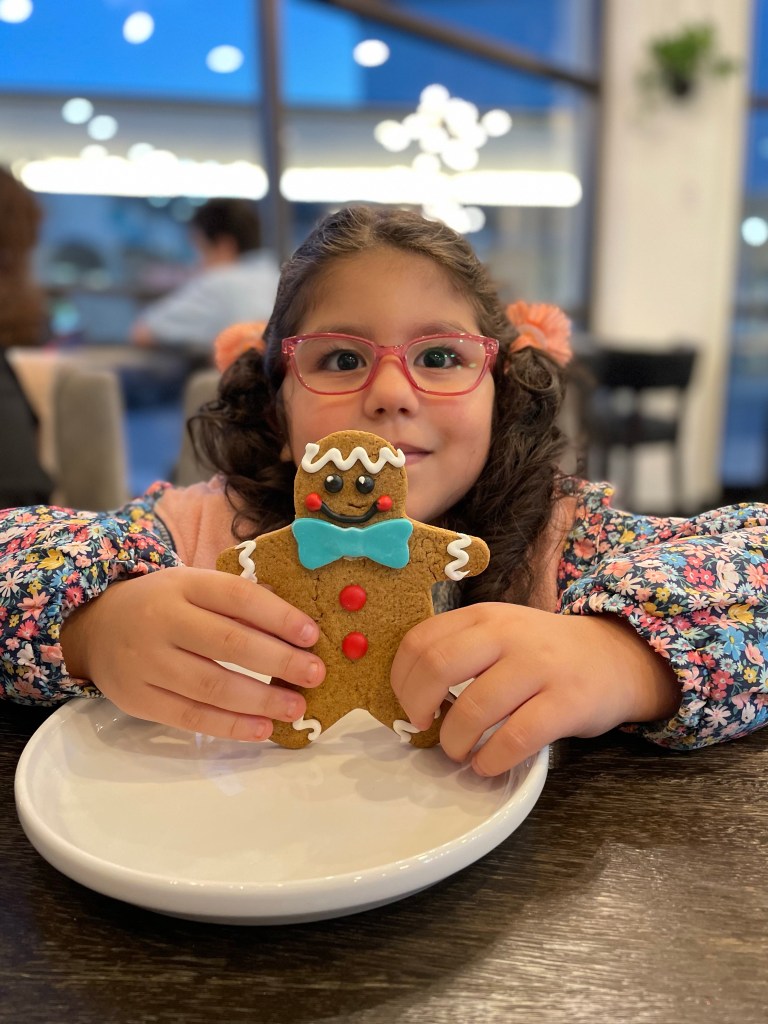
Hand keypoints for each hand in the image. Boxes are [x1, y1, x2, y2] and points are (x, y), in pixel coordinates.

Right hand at [60, 567, 324, 741]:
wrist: (95, 626)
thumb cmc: (164, 605)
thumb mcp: (193, 587)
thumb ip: (237, 603)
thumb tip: (298, 631)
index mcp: (183, 584)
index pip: (237, 597)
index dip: (278, 616)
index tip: (312, 635)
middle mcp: (161, 620)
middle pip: (228, 643)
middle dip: (278, 661)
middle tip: (315, 675)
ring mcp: (146, 662)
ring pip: (210, 685)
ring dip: (260, 700)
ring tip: (295, 706)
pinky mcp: (137, 699)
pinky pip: (190, 717)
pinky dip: (230, 726)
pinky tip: (261, 728)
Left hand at [391, 603, 679, 776]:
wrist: (615, 657)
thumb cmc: (544, 654)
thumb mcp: (501, 634)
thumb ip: (460, 651)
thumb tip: (409, 695)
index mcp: (484, 617)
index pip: (420, 641)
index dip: (401, 680)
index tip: (406, 705)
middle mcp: (508, 634)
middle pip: (438, 666)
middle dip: (417, 706)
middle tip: (424, 728)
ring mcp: (539, 666)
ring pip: (474, 709)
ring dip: (454, 742)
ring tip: (459, 752)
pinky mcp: (567, 703)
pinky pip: (515, 738)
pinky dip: (491, 760)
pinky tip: (487, 764)